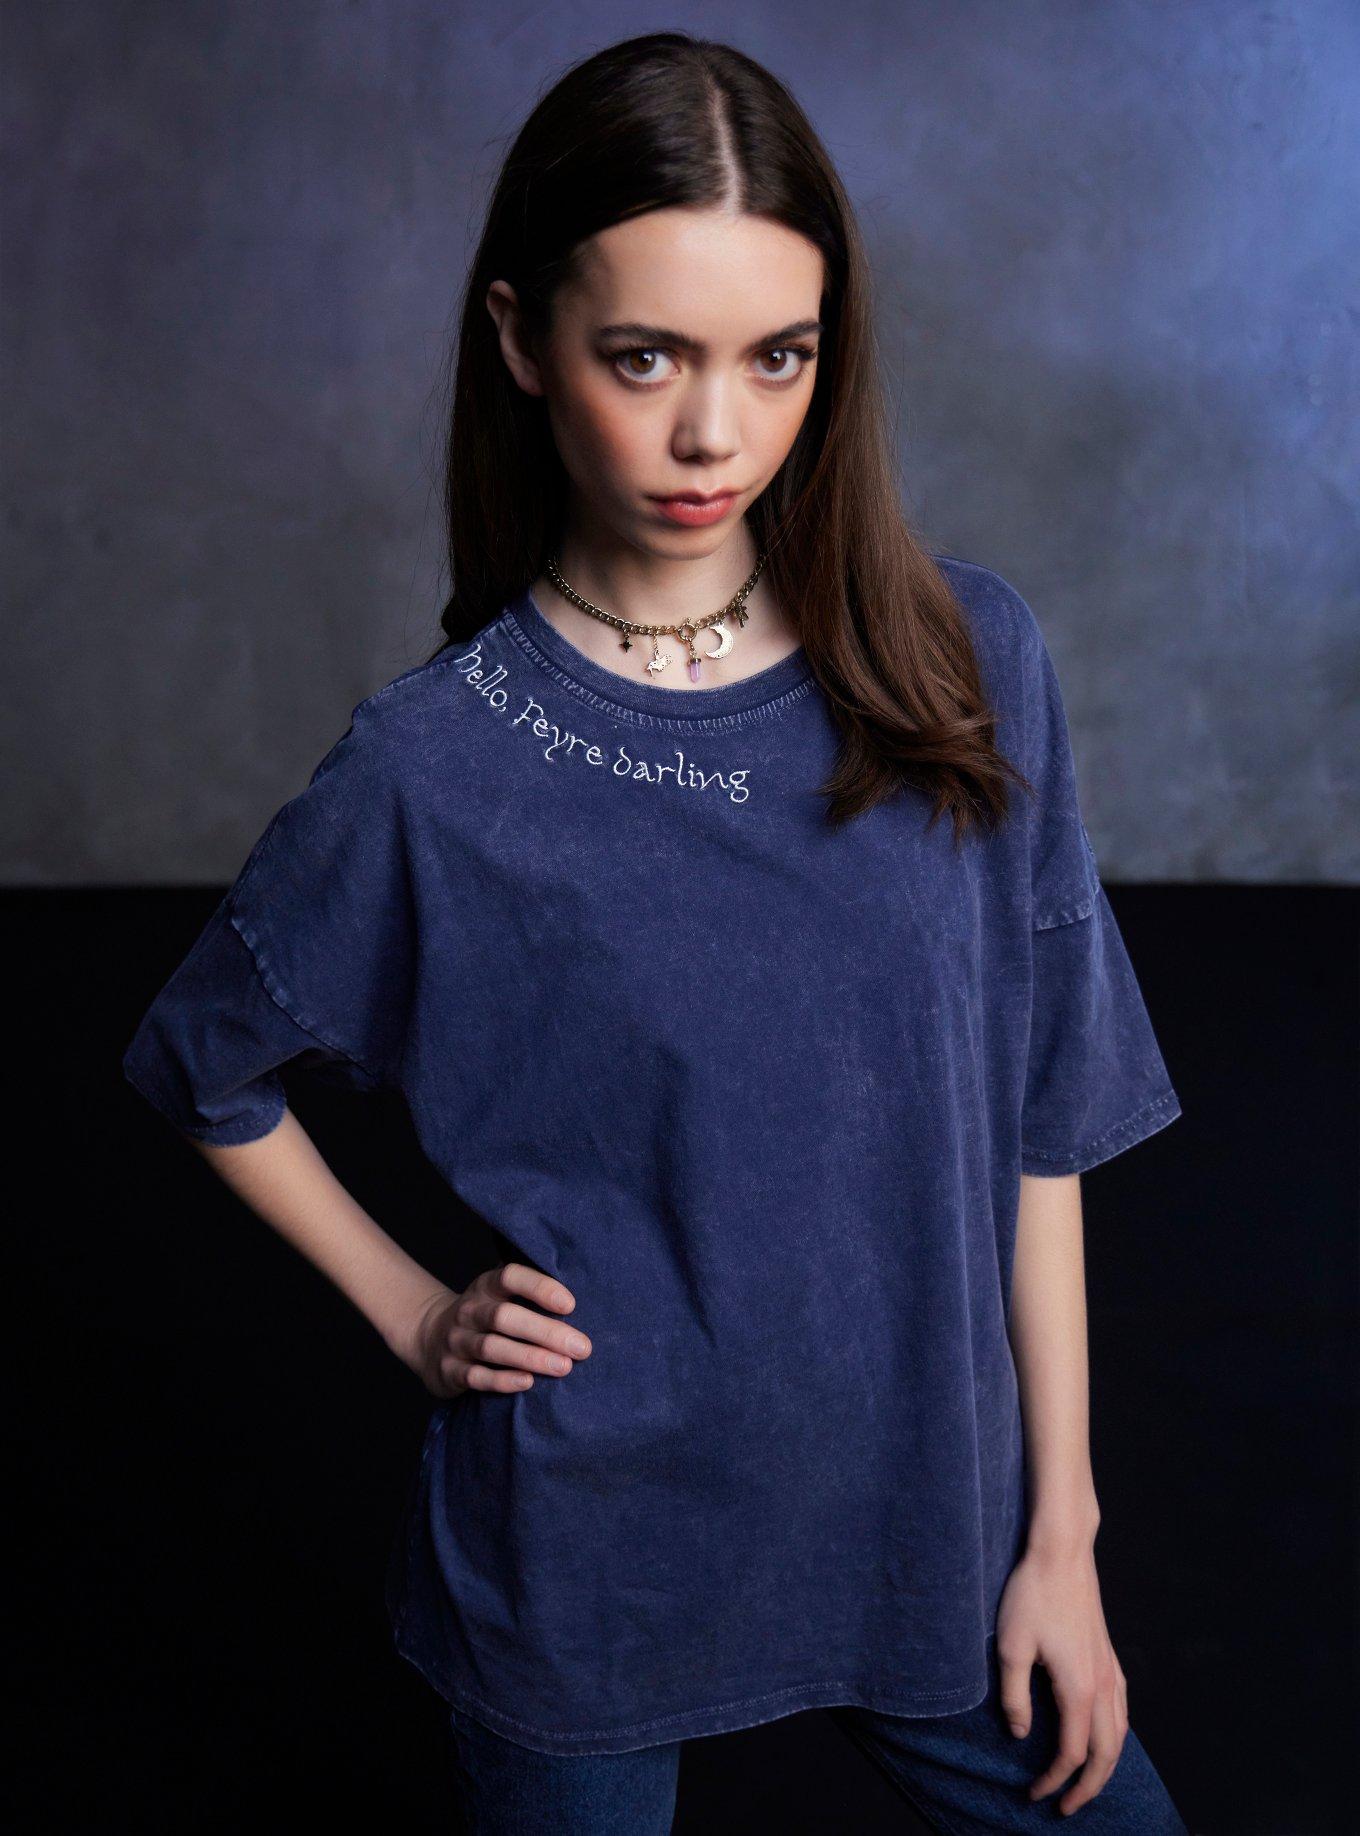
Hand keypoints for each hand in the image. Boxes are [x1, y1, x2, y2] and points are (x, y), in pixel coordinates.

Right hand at [402, 1262, 591, 1399]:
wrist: (428, 1337)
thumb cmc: (485, 1316)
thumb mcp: (499, 1295)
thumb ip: (531, 1294)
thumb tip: (590, 1297)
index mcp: (486, 1286)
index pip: (510, 1277)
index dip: (540, 1287)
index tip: (571, 1304)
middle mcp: (470, 1310)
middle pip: (505, 1316)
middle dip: (546, 1331)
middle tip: (582, 1347)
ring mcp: (457, 1340)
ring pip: (492, 1347)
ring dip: (530, 1357)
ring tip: (564, 1367)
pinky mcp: (450, 1371)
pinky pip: (476, 1376)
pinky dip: (502, 1380)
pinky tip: (527, 1383)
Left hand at [993, 1531, 1128, 1815]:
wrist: (1061, 1554)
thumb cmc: (1032, 1595)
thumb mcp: (1011, 1647)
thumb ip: (1014, 1697)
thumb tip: (1019, 1734)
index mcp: (1078, 1688)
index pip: (1072, 1752)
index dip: (1053, 1779)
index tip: (1034, 1794)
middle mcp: (1102, 1685)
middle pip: (1106, 1754)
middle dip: (1088, 1787)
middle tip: (1066, 1807)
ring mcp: (1111, 1670)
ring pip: (1120, 1734)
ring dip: (1106, 1765)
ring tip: (1086, 1782)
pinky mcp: (1110, 1657)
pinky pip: (1122, 1710)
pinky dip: (1115, 1735)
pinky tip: (1105, 1736)